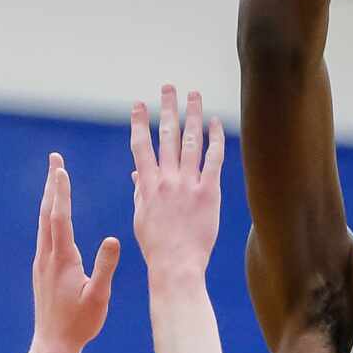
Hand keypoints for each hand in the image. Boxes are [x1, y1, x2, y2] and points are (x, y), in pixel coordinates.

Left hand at [31, 155, 119, 352]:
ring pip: (43, 222)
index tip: (61, 169)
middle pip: (47, 213)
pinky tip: (53, 215)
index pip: (60, 218)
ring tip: (55, 179)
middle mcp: (48, 256)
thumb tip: (112, 238)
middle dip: (52, 184)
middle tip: (55, 159)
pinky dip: (49, 216)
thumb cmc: (80, 323)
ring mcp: (42, 263)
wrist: (53, 344)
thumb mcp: (98, 296)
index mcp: (63, 259)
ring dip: (49, 198)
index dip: (61, 192)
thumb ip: (105, 266)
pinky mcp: (42, 270)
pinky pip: (44, 234)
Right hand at [131, 86, 224, 276]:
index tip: (138, 105)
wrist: (175, 265)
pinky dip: (214, 139)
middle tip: (169, 88)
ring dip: (192, 116)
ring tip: (194, 95)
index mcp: (147, 185)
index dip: (138, 123)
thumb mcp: (141, 216)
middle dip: (167, 109)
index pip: (140, 146)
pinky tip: (215, 123)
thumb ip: (141, 190)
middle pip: (166, 136)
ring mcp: (188, 184)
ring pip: (190, 142)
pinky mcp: (208, 192)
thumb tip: (137, 171)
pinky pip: (213, 159)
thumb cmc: (157, 246)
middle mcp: (166, 179)